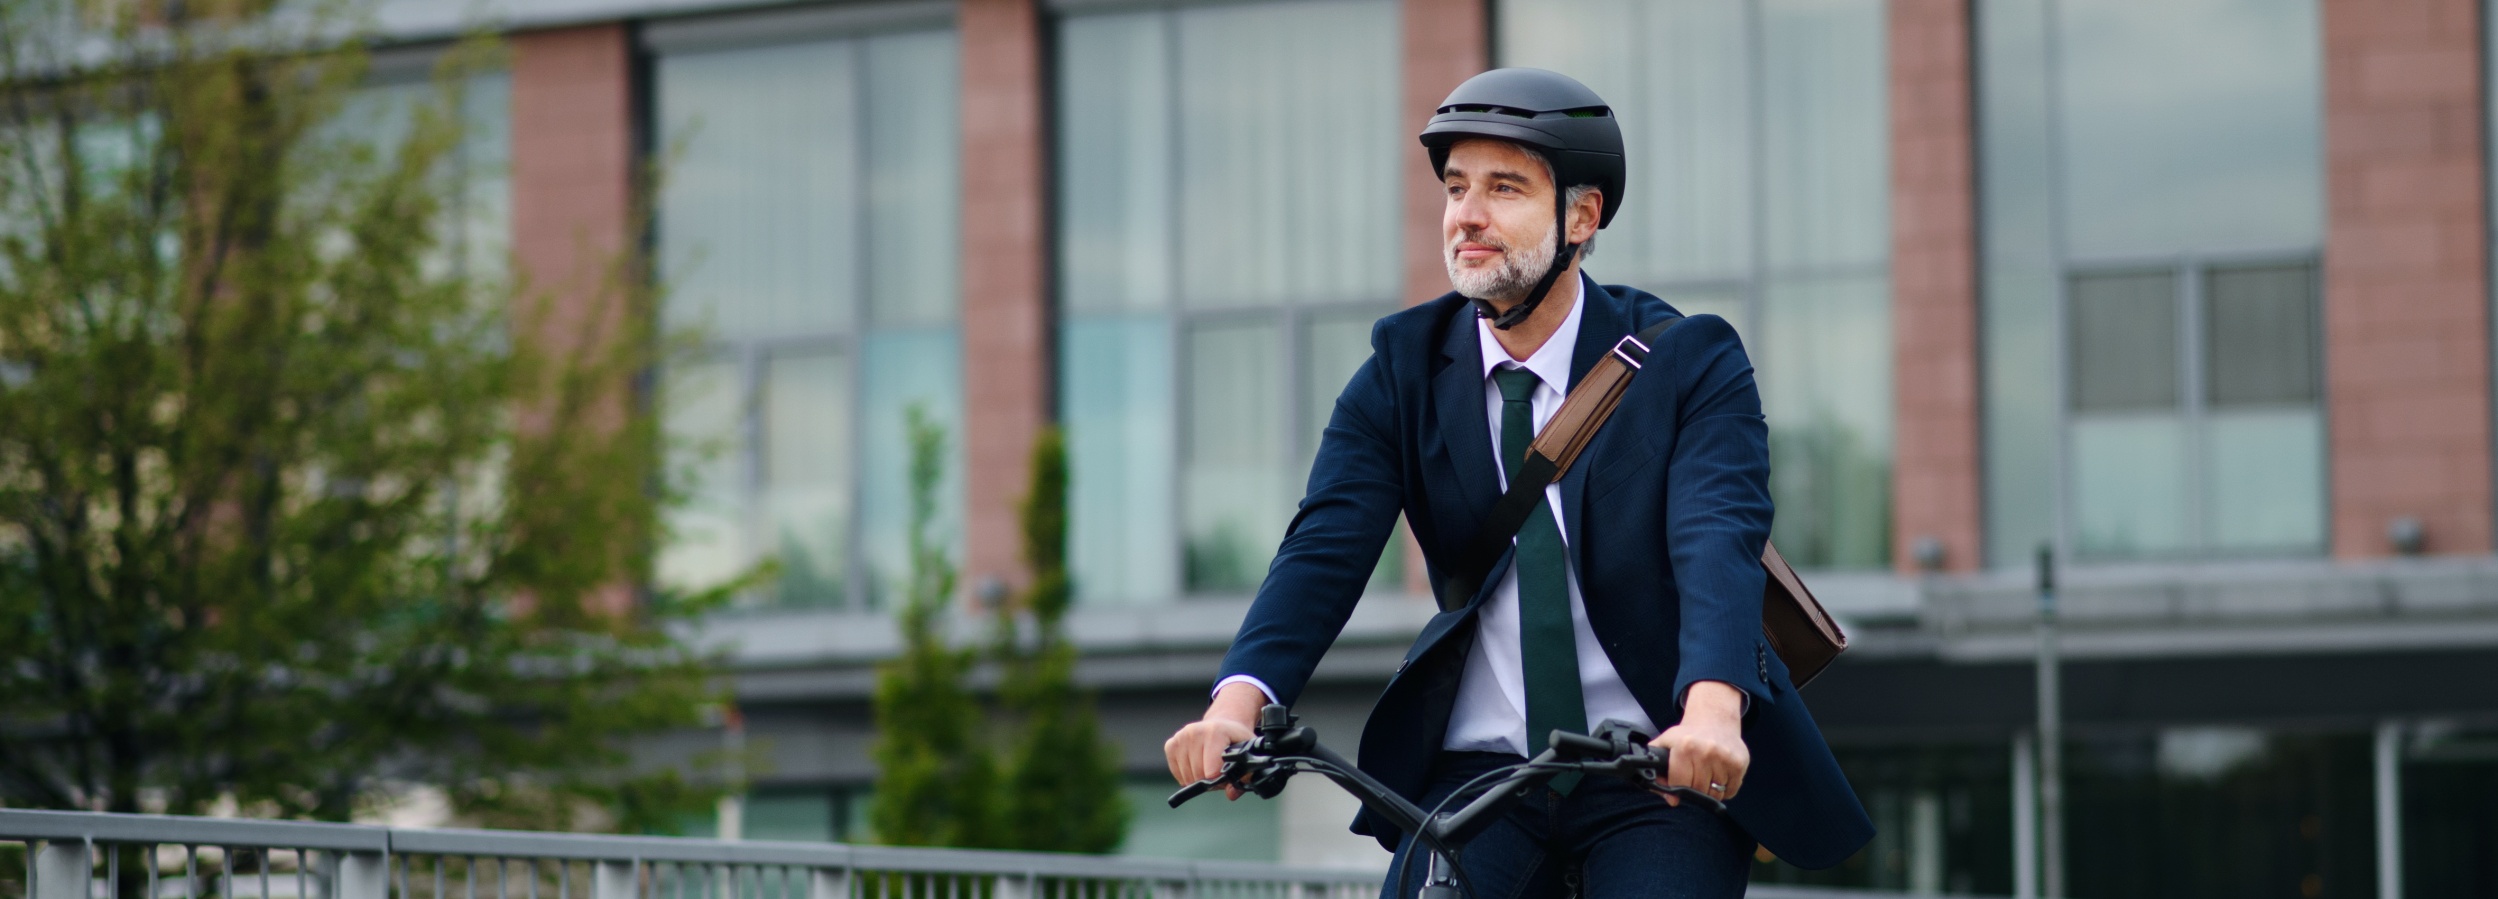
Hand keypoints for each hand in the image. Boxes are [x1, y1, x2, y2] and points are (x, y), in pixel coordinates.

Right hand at [1163, 681, 1263, 799]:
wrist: (1223, 724)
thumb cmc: (1235, 740)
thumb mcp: (1248, 753)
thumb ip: (1245, 775)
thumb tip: (1231, 794)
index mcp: (1215, 732)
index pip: (1211, 771)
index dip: (1220, 780)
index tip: (1226, 773)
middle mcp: (1195, 732)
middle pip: (1198, 775)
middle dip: (1209, 780)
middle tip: (1218, 771)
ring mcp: (1180, 737)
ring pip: (1186, 776)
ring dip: (1197, 779)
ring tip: (1208, 767)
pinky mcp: (1171, 745)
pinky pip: (1176, 773)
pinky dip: (1186, 775)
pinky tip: (1196, 765)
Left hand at [1649, 680, 1748, 806]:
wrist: (1715, 720)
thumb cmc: (1687, 736)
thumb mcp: (1666, 742)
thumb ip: (1656, 768)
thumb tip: (1668, 797)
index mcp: (1684, 747)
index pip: (1680, 783)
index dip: (1676, 790)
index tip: (1677, 791)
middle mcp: (1705, 752)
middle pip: (1698, 791)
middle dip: (1693, 791)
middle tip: (1693, 780)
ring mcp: (1724, 758)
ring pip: (1716, 794)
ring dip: (1710, 791)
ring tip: (1706, 777)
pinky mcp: (1739, 763)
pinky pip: (1731, 791)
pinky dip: (1725, 790)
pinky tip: (1719, 776)